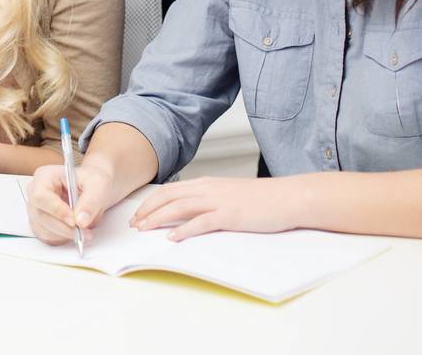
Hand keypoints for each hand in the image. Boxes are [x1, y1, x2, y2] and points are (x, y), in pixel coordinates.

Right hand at [26, 157, 118, 244]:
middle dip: (65, 227)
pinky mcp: (40, 224)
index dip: (56, 210)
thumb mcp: (98, 185)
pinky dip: (63, 238)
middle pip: (41, 216)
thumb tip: (81, 220)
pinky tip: (75, 230)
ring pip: (44, 229)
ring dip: (66, 234)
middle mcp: (35, 192)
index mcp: (45, 176)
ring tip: (85, 229)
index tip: (74, 220)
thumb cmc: (91, 181)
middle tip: (84, 230)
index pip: (41, 196)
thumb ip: (90, 202)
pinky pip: (48, 237)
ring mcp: (36, 209)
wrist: (93, 189)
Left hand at [131, 175, 299, 240]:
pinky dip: (184, 230)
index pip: (171, 190)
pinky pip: (201, 222)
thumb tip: (194, 212)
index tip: (138, 214)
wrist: (288, 197)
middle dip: (147, 210)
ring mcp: (219, 201)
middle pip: (168, 196)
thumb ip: (211, 200)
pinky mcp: (230, 216)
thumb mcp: (230, 194)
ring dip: (158, 218)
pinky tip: (172, 238)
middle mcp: (209, 189)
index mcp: (208, 183)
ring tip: (144, 229)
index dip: (151, 201)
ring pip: (179, 207)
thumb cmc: (262, 199)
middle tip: (134, 223)